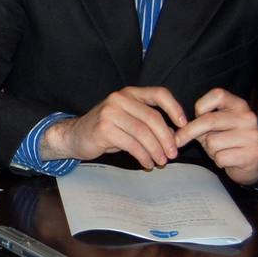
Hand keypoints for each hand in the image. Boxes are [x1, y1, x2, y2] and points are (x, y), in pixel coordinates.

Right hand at [41, 86, 186, 168]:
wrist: (74, 136)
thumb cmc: (105, 129)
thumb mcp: (128, 120)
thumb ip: (148, 123)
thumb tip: (173, 137)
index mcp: (129, 93)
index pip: (159, 94)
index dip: (175, 108)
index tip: (183, 125)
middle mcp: (120, 98)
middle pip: (153, 118)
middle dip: (166, 138)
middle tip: (173, 154)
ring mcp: (110, 112)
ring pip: (143, 133)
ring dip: (156, 150)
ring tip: (161, 161)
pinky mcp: (104, 129)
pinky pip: (132, 144)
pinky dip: (143, 156)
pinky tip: (147, 163)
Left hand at [173, 88, 257, 184]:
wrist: (251, 163)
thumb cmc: (227, 141)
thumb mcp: (215, 127)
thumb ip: (200, 122)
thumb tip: (176, 127)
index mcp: (239, 105)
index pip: (217, 95)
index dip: (200, 106)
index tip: (194, 116)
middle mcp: (248, 117)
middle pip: (209, 120)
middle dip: (188, 132)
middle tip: (177, 140)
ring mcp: (252, 135)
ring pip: (212, 142)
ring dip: (209, 150)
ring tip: (220, 150)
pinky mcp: (252, 154)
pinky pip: (221, 157)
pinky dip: (218, 161)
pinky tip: (228, 159)